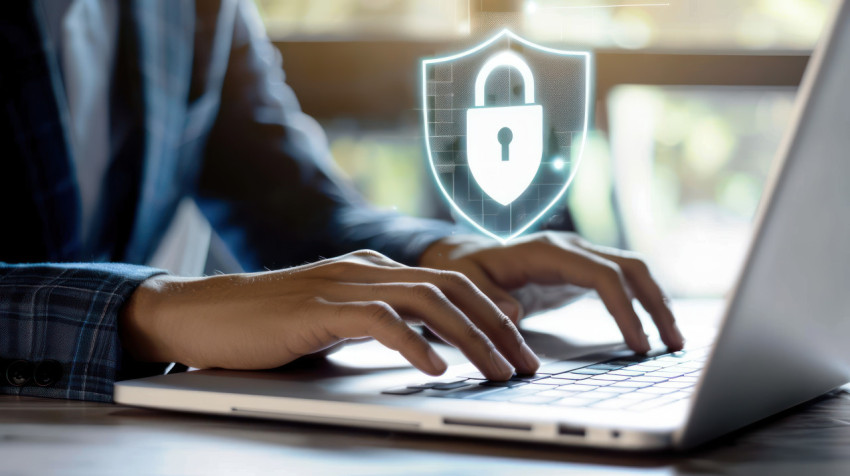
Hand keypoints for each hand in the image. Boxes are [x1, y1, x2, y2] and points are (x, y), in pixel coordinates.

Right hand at [119, 250, 539, 379]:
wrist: (198, 315)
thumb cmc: (266, 326)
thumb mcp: (333, 321)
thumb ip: (376, 323)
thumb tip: (425, 348)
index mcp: (371, 269)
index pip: (447, 283)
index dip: (490, 313)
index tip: (518, 345)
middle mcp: (364, 268)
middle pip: (450, 288)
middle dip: (496, 327)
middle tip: (526, 364)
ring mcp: (341, 284)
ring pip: (426, 303)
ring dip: (470, 339)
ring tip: (497, 372)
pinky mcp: (316, 309)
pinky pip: (379, 321)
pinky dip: (414, 345)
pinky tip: (436, 370)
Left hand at [419, 232, 684, 352]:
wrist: (464, 256)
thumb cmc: (464, 272)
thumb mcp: (465, 285)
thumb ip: (485, 300)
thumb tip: (512, 315)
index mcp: (547, 252)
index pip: (602, 275)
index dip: (624, 309)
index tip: (638, 344)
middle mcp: (571, 249)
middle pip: (630, 268)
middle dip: (656, 304)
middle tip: (672, 344)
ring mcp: (580, 257)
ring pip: (633, 272)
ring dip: (656, 303)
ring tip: (672, 341)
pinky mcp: (582, 271)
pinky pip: (622, 282)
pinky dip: (641, 303)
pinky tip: (651, 328)